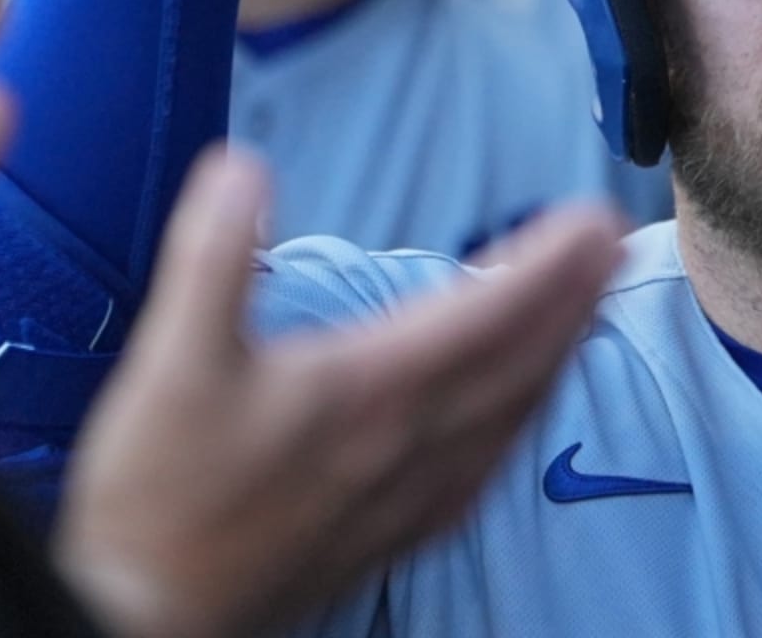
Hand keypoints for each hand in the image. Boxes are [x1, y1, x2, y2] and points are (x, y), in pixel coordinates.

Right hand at [57, 151, 618, 637]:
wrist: (146, 617)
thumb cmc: (158, 489)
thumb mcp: (170, 358)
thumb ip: (213, 257)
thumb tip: (243, 168)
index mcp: (370, 390)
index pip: (488, 313)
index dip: (548, 261)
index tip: (595, 217)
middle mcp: (409, 443)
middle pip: (519, 359)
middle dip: (574, 296)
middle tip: (615, 242)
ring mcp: (409, 494)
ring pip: (511, 415)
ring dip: (560, 354)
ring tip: (590, 308)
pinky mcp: (395, 535)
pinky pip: (487, 468)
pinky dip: (522, 424)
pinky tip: (526, 414)